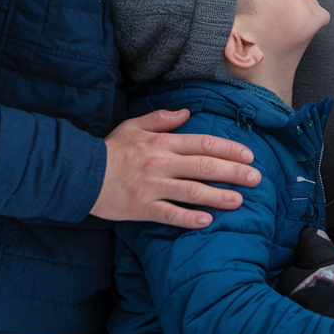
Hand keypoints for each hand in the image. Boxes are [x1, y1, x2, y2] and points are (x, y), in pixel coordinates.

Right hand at [90, 108, 260, 227]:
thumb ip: (162, 118)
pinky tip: (207, 221)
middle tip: (256, 179)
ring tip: (239, 200)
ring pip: (192, 191)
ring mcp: (152, 186)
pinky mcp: (141, 208)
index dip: (229, 149)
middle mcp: (161, 163)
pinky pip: (170, 214)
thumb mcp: (134, 126)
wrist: (78, 174)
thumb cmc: (110, 150)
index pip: (204, 144)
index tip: (249, 156)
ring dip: (218, 196)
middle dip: (233, 172)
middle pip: (205, 166)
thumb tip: (186, 112)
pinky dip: (189, 218)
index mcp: (163, 142)